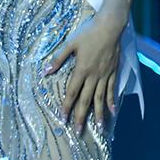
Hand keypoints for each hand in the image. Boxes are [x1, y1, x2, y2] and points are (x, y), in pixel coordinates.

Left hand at [44, 14, 123, 131]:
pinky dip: (112, 101)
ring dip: (99, 114)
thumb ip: (58, 59)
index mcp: (81, 70)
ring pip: (101, 98)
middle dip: (81, 116)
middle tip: (79, 131)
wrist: (110, 27)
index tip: (63, 119)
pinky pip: (112, 90)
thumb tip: (45, 71)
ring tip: (99, 128)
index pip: (72, 92)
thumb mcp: (70, 44)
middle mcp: (94, 76)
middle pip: (86, 100)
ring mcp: (105, 75)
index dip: (67, 106)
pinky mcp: (114, 72)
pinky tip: (112, 112)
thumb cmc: (88, 33)